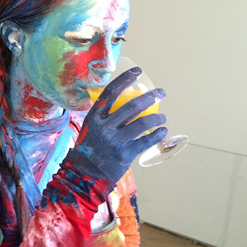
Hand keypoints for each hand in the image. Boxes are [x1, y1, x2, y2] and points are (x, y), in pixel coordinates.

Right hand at [75, 67, 167, 181]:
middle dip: (150, 97)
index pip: (110, 92)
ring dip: (156, 118)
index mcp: (95, 117)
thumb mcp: (91, 128)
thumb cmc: (89, 149)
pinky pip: (146, 140)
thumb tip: (124, 105)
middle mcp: (104, 126)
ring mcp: (115, 141)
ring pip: (142, 123)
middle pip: (131, 106)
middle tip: (161, 93)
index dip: (124, 80)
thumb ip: (105, 118)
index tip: (137, 72)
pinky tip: (162, 131)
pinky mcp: (125, 154)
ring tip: (162, 118)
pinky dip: (157, 134)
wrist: (84, 174)